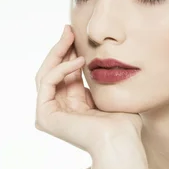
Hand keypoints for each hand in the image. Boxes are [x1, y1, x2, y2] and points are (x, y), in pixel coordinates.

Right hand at [34, 25, 143, 158]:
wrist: (121, 140)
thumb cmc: (123, 122)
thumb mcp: (108, 92)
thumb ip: (99, 77)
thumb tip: (97, 56)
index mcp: (73, 106)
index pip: (66, 73)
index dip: (69, 52)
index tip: (75, 32)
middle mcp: (58, 110)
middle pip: (52, 71)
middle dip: (60, 48)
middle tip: (68, 28)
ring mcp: (49, 114)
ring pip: (46, 74)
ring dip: (57, 52)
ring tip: (70, 36)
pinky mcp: (45, 116)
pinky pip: (46, 82)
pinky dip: (61, 68)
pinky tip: (78, 60)